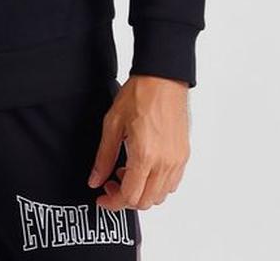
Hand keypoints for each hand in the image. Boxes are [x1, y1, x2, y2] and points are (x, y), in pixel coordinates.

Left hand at [87, 74, 190, 210]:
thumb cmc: (139, 94)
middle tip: (110, 182)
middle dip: (125, 198)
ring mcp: (177, 160)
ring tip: (126, 171)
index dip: (112, 202)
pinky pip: (171, 183)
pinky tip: (143, 168)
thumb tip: (95, 179)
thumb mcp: (112, 123)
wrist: (163, 77)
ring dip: (141, 192)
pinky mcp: (184, 155)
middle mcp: (165, 163)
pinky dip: (156, 185)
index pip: (129, 197)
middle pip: (145, 202)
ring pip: (160, 196)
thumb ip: (103, 157)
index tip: (102, 198)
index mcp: (145, 155)